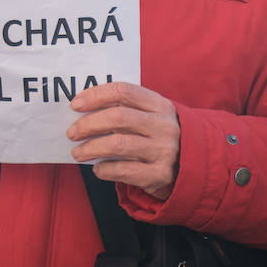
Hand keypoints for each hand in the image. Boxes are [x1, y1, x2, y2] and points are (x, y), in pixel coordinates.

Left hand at [68, 81, 180, 200]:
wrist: (194, 166)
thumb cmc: (159, 135)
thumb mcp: (152, 116)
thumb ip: (127, 108)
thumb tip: (83, 108)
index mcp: (160, 105)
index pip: (123, 91)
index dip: (96, 95)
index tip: (75, 104)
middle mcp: (164, 126)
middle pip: (118, 117)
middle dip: (88, 124)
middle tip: (72, 132)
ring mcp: (164, 151)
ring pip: (118, 144)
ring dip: (91, 148)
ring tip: (77, 152)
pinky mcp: (160, 175)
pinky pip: (124, 170)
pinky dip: (105, 169)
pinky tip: (97, 169)